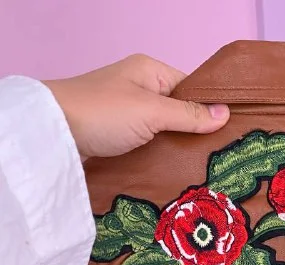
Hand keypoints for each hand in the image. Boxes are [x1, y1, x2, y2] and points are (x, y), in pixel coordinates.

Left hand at [44, 54, 229, 159]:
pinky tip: (173, 172)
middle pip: (178, 112)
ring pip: (163, 131)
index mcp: (150, 71)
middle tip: (216, 157)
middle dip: (194, 133)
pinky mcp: (117, 136)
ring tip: (199, 168)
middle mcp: (140, 88)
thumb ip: (188, 115)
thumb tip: (225, 113)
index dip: (209, 109)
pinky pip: (147, 145)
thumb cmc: (103, 113)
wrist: (54, 133)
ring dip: (176, 149)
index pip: (191, 88)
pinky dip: (159, 157)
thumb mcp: (152, 112)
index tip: (229, 133)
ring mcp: (127, 113)